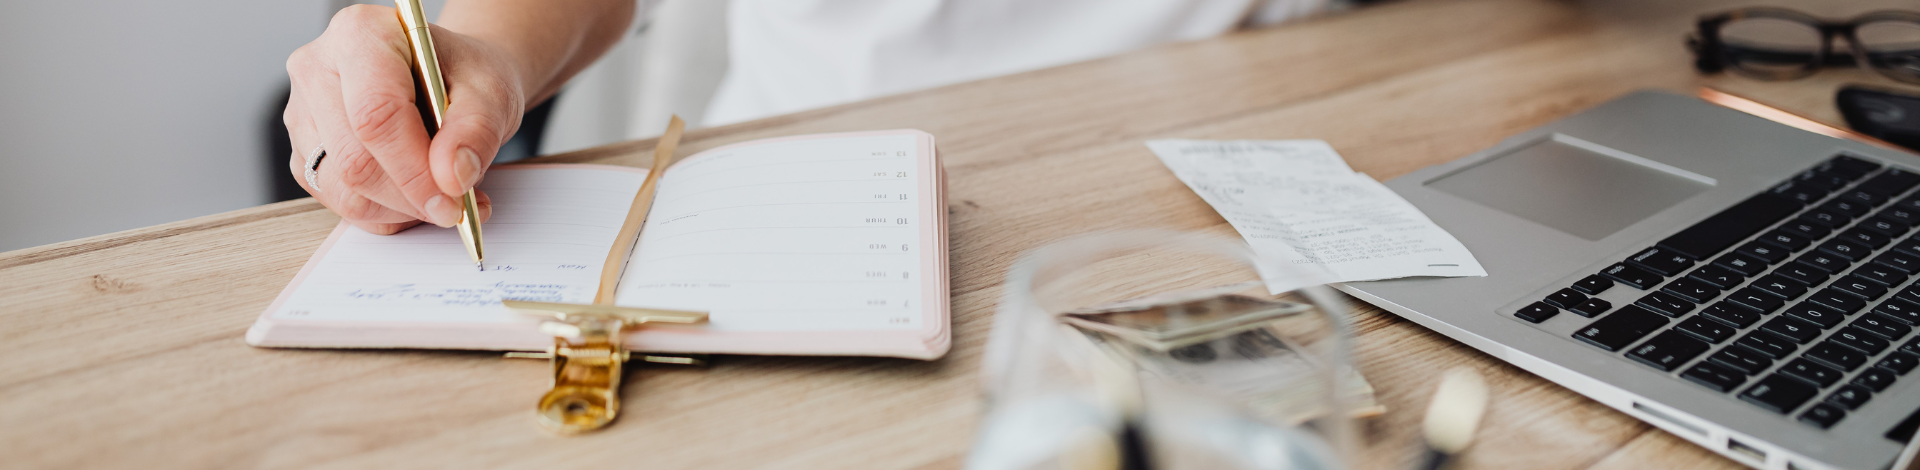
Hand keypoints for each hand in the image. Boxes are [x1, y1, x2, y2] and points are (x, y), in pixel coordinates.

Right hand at [284, 4, 526, 233]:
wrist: (450, 79)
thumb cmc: (465, 76)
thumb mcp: (491, 93)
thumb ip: (477, 132)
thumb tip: (453, 177)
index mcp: (361, 35)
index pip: (375, 115)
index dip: (414, 170)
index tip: (452, 200)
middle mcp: (318, 69)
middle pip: (353, 158)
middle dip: (410, 197)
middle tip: (457, 206)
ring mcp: (303, 113)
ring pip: (341, 189)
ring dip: (398, 209)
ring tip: (441, 195)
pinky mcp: (304, 151)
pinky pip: (336, 200)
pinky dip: (382, 212)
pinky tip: (414, 195)